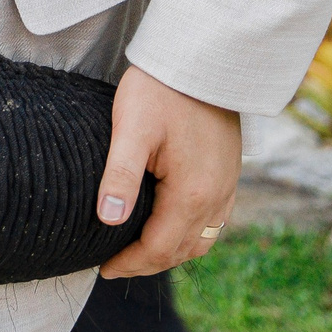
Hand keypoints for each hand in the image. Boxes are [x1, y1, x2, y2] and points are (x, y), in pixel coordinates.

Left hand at [95, 63, 240, 276]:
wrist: (203, 61)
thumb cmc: (160, 90)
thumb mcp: (131, 128)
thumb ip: (120, 175)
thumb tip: (107, 220)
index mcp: (191, 194)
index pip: (159, 248)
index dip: (130, 263)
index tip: (102, 269)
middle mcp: (216, 199)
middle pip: (181, 251)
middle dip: (147, 263)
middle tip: (114, 265)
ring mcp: (228, 188)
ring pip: (201, 240)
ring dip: (170, 252)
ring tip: (137, 252)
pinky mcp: (229, 175)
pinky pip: (213, 222)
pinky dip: (189, 235)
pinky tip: (168, 226)